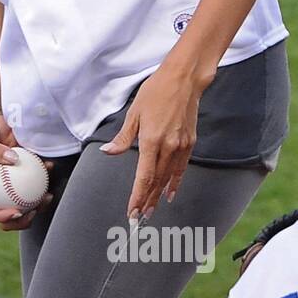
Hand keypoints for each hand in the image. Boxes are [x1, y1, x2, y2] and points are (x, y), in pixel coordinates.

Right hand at [0, 112, 53, 231]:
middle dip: (24, 219)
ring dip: (38, 204)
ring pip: (25, 202)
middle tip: (35, 210)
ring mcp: (9, 184)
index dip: (3, 218)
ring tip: (48, 197)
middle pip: (8, 214)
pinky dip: (43, 178)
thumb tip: (13, 160)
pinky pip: (33, 181)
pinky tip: (50, 167)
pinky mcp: (21, 172)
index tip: (17, 211)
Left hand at [99, 62, 200, 221]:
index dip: (137, 197)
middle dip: (147, 201)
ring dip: (159, 195)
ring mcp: (181, 145)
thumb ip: (123, 138)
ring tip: (152, 210)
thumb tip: (108, 152)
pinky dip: (175, 182)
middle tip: (139, 218)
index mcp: (151, 141)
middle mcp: (168, 146)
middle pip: (156, 181)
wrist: (184, 79)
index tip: (132, 211)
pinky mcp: (190, 142)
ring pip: (168, 177)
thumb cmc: (156, 92)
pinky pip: (180, 168)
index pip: (143, 177)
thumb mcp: (134, 114)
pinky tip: (170, 192)